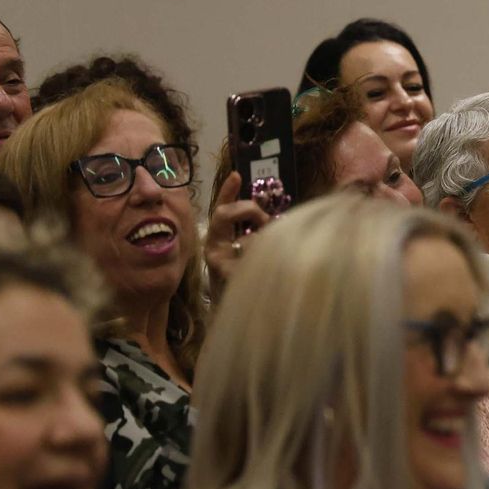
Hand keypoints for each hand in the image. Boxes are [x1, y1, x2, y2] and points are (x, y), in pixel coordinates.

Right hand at [206, 171, 271, 293]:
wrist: (239, 314)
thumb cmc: (246, 278)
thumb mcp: (251, 251)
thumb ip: (257, 232)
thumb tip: (275, 219)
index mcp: (219, 237)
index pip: (222, 208)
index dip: (227, 191)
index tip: (236, 175)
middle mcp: (213, 247)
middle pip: (224, 214)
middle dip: (248, 209)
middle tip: (265, 221)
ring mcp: (218, 263)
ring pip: (245, 238)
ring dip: (265, 243)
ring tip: (273, 255)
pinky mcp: (228, 277)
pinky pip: (252, 261)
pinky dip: (266, 263)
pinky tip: (270, 271)